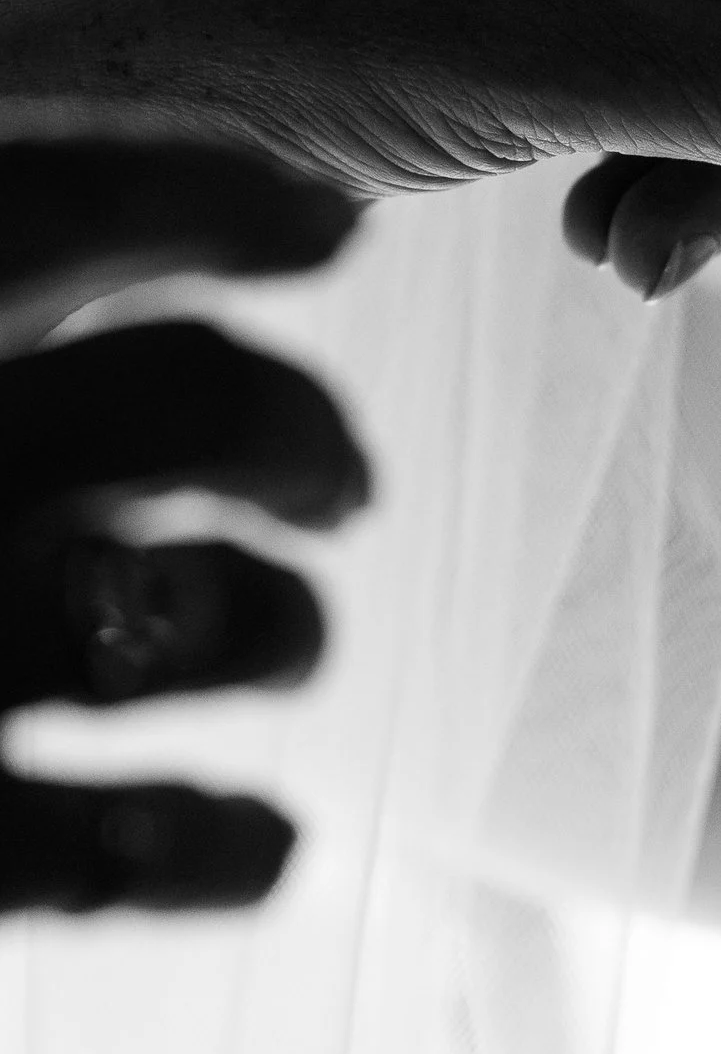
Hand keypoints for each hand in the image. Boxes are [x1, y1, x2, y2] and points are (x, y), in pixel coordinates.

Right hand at [0, 141, 367, 916]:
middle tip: (343, 481)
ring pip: (184, 618)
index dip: (207, 194)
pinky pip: (117, 858)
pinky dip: (226, 843)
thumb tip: (227, 208)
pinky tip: (270, 834)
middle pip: (193, 404)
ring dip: (277, 622)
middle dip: (298, 432)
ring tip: (283, 630)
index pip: (44, 194)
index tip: (332, 218)